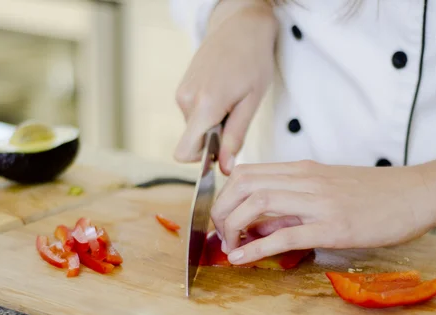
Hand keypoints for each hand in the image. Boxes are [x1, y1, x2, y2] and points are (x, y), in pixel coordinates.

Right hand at [173, 0, 277, 174]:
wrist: (241, 25)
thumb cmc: (253, 60)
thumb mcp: (251, 102)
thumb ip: (235, 137)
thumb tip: (224, 167)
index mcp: (204, 106)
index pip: (184, 152)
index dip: (202, 160)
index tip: (222, 153)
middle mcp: (186, 101)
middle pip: (192, 141)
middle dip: (213, 139)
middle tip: (236, 117)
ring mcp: (182, 93)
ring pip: (194, 128)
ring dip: (213, 123)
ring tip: (232, 100)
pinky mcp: (183, 87)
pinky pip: (193, 114)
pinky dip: (208, 112)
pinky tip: (224, 93)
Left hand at [210, 160, 435, 263]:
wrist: (418, 193)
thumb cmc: (376, 194)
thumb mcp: (328, 190)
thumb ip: (293, 204)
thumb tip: (260, 226)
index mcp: (303, 170)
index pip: (246, 173)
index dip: (225, 196)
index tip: (224, 218)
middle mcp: (306, 180)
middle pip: (243, 185)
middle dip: (221, 211)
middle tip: (221, 236)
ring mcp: (319, 202)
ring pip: (258, 204)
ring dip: (233, 228)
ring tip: (230, 248)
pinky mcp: (334, 226)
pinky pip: (285, 235)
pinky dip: (256, 247)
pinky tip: (241, 259)